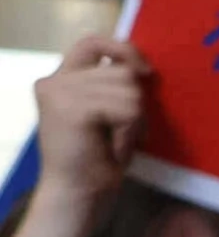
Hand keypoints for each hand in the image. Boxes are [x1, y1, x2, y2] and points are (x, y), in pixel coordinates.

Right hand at [33, 33, 144, 204]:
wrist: (77, 193)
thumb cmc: (98, 158)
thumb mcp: (107, 113)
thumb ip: (113, 86)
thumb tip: (143, 67)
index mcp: (60, 79)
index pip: (92, 42)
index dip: (123, 49)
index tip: (146, 71)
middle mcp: (54, 80)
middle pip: (121, 71)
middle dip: (136, 102)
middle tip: (124, 132)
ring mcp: (58, 91)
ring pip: (128, 89)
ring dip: (135, 119)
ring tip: (118, 139)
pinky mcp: (70, 107)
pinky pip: (126, 108)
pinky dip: (131, 129)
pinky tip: (115, 145)